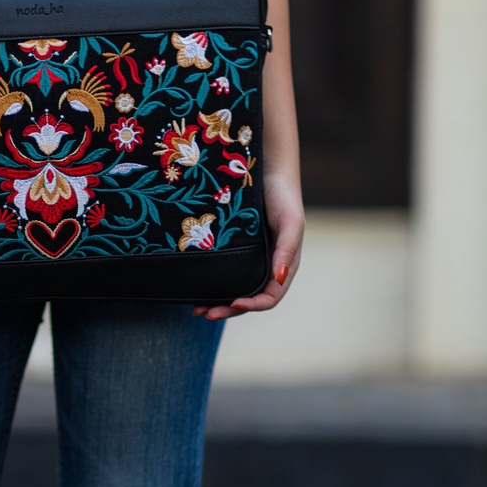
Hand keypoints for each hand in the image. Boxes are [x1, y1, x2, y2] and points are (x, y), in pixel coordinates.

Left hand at [193, 170, 304, 320]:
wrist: (267, 173)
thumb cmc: (284, 199)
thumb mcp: (291, 223)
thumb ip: (286, 250)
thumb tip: (280, 279)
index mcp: (282, 268)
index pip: (268, 298)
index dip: (252, 306)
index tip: (234, 304)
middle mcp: (266, 269)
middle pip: (247, 300)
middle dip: (227, 310)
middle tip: (204, 314)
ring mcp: (249, 262)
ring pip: (233, 291)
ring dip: (216, 303)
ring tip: (196, 310)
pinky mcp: (234, 253)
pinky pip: (223, 275)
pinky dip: (211, 286)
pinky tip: (195, 289)